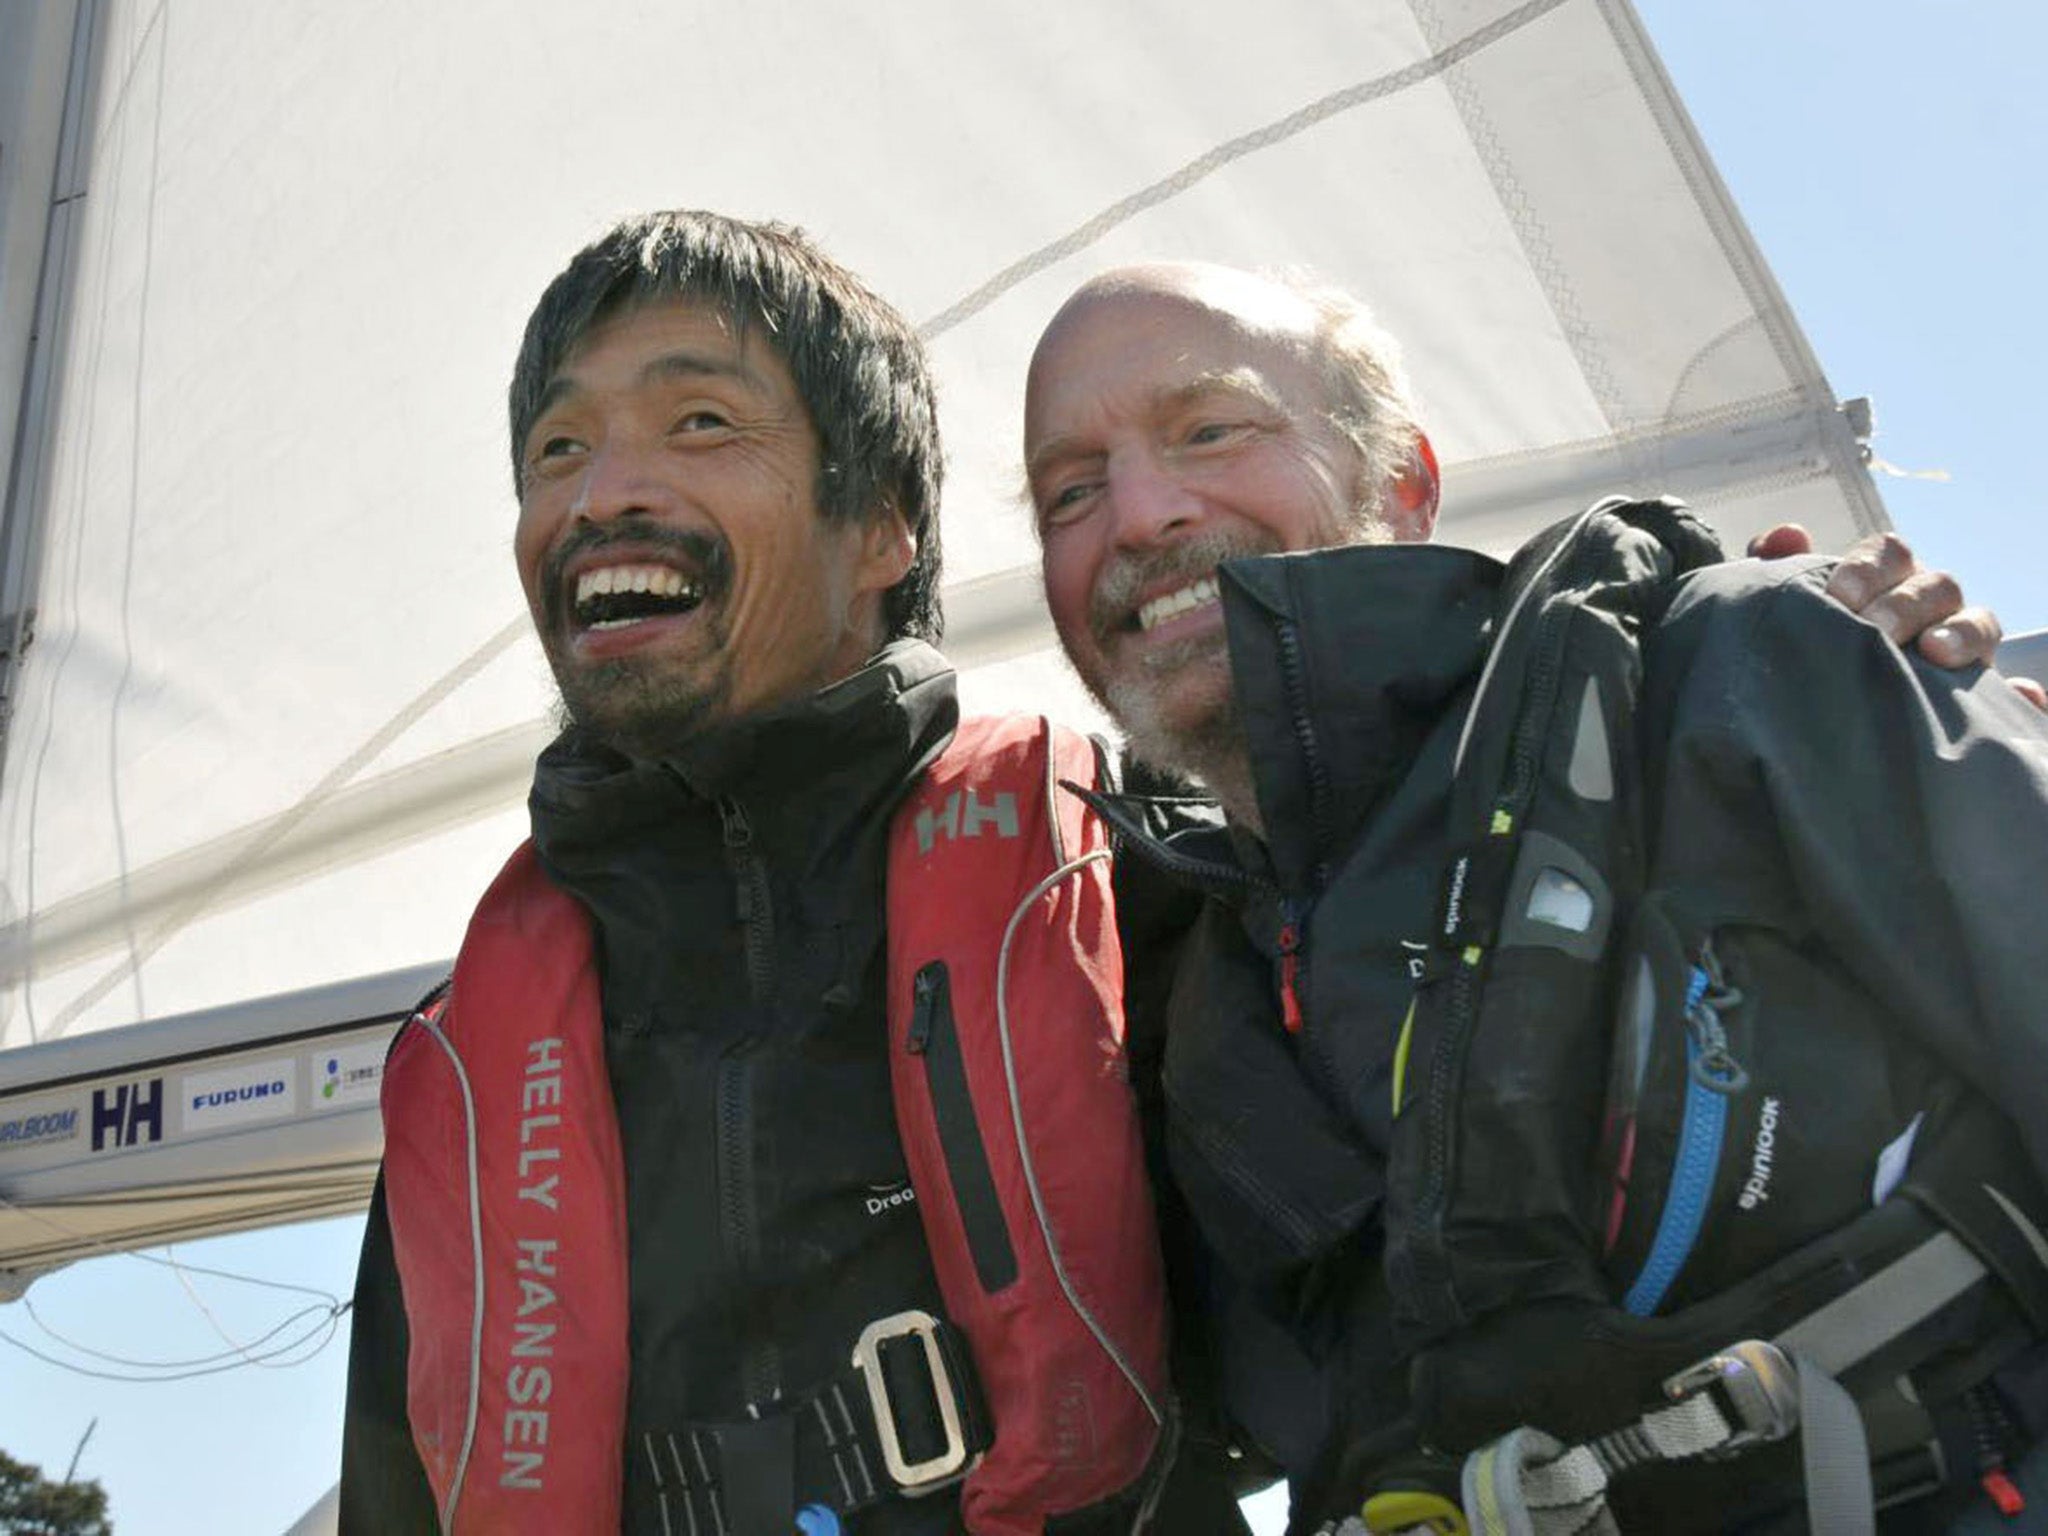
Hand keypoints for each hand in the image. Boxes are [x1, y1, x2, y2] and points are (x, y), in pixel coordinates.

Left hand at [1748, 524, 2045, 708]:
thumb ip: (1778, 569)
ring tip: (1937, 653)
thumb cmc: (1805, 648)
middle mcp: (1927, 607)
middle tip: (1875, 630)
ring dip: (1964, 634)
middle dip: (1905, 606)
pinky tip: (2022, 699)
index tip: (1838, 598)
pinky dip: (2019, 694)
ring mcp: (1959, 647)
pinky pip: (2012, 693)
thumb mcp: (1785, 611)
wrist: (1811, 714)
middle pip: (1935, 587)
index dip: (1867, 569)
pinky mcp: (1977, 696)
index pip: (1888, 553)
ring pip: (1980, 625)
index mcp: (1883, 581)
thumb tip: (1789, 535)